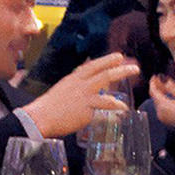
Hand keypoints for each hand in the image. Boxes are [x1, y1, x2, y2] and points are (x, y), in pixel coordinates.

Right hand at [21, 53, 139, 136]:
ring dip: (120, 78)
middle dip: (119, 68)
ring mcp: (84, 96)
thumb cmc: (50, 106)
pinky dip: (115, 106)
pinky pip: (105, 106)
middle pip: (103, 72)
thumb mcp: (63, 88)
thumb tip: (86, 80)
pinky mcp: (86, 110)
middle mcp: (80, 84)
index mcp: (74, 78)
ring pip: (106, 83)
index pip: (93, 65)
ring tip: (134, 80)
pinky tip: (123, 108)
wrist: (40, 117)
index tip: (118, 57)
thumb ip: (76, 84)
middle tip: (133, 66)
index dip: (107, 60)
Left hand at [149, 75, 174, 128]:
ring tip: (165, 85)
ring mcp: (162, 116)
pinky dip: (162, 99)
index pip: (153, 91)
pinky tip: (167, 95)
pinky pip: (160, 106)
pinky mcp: (165, 119)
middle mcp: (160, 111)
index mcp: (163, 105)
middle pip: (154, 96)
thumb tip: (164, 79)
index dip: (153, 82)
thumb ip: (173, 87)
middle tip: (160, 78)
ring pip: (157, 101)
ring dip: (159, 92)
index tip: (155, 76)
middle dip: (156, 86)